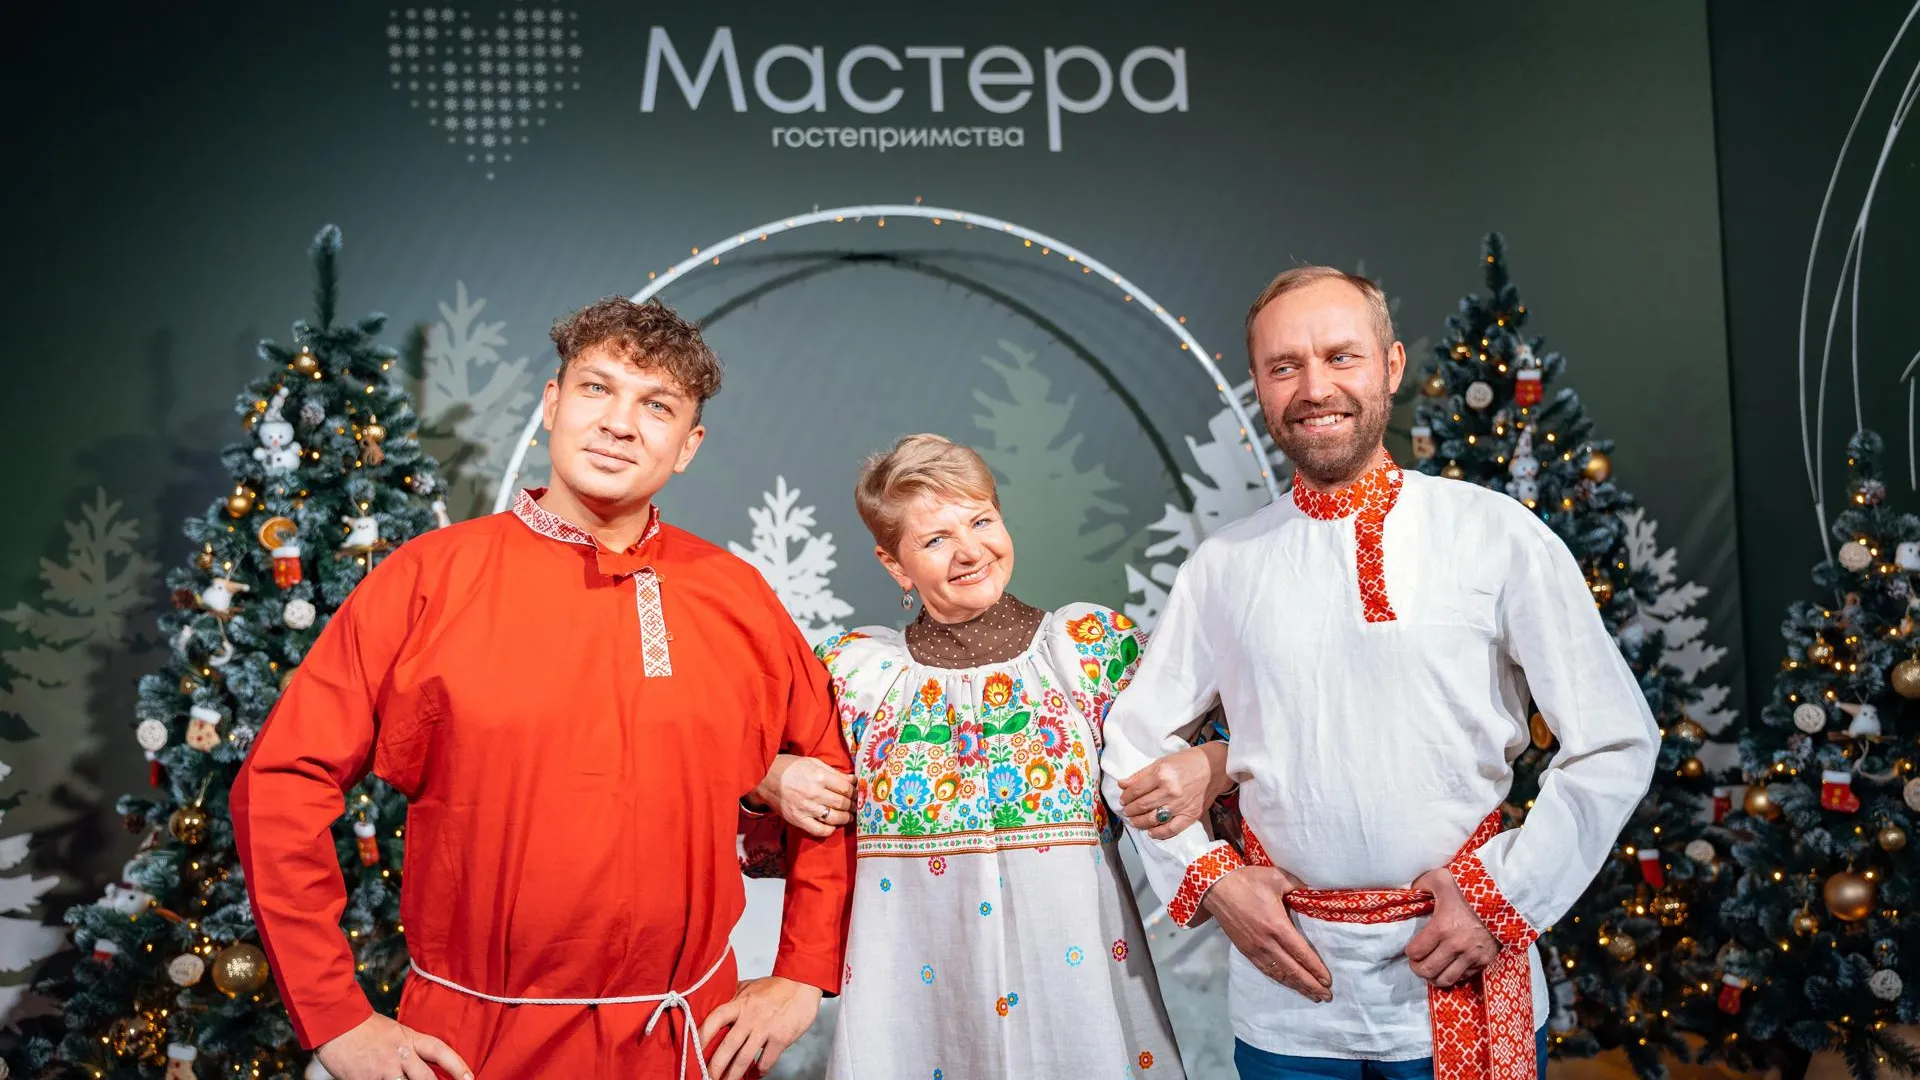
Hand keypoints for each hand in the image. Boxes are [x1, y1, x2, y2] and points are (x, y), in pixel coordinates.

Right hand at [316, 1013, 472, 1079]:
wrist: (335, 1023)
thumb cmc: (363, 1027)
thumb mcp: (393, 1031)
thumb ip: (408, 1046)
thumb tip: (422, 1062)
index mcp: (408, 1038)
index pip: (440, 1051)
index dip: (457, 1066)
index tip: (470, 1078)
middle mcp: (400, 1054)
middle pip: (427, 1078)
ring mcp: (383, 1069)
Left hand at [699, 976, 822, 1079]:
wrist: (802, 984)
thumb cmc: (775, 986)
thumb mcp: (749, 986)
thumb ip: (732, 997)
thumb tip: (712, 1004)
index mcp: (739, 1002)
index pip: (714, 1019)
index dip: (701, 1036)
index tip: (691, 1050)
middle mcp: (750, 1017)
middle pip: (727, 1046)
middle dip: (714, 1066)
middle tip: (706, 1077)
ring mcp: (765, 1029)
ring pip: (744, 1058)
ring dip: (733, 1075)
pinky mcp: (781, 1038)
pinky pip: (766, 1061)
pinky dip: (758, 1071)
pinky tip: (754, 1074)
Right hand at [752, 754, 853, 838]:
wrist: (765, 776)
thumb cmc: (790, 767)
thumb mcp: (813, 762)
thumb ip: (834, 772)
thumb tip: (853, 779)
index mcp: (820, 776)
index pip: (846, 788)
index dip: (854, 792)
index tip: (857, 794)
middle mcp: (815, 793)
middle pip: (842, 803)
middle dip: (852, 805)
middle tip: (855, 806)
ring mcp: (806, 808)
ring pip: (835, 818)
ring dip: (845, 818)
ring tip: (848, 816)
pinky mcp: (798, 820)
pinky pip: (819, 830)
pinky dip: (829, 830)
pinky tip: (832, 825)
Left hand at [1118, 742, 1230, 837]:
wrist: (1215, 767)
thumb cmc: (1187, 762)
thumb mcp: (1162, 762)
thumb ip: (1141, 775)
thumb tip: (1122, 784)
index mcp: (1162, 774)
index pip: (1136, 790)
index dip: (1126, 796)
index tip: (1123, 799)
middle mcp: (1171, 791)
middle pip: (1142, 806)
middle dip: (1130, 810)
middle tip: (1126, 811)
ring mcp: (1181, 805)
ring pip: (1153, 819)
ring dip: (1140, 822)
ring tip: (1134, 821)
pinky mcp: (1191, 815)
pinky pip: (1172, 829)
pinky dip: (1159, 833)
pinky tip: (1151, 832)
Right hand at [1203, 865, 1332, 1001]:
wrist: (1216, 887)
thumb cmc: (1248, 881)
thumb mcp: (1277, 878)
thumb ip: (1299, 886)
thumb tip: (1316, 891)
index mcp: (1277, 926)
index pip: (1301, 953)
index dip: (1316, 969)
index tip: (1328, 981)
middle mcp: (1266, 942)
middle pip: (1293, 970)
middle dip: (1310, 985)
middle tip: (1326, 996)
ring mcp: (1254, 948)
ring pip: (1279, 974)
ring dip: (1296, 986)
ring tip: (1311, 996)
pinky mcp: (1245, 950)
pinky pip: (1265, 970)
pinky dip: (1279, 980)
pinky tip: (1288, 984)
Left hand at [1406, 867, 1499, 987]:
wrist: (1505, 897)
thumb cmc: (1471, 888)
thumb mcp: (1441, 878)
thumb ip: (1421, 884)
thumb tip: (1410, 891)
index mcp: (1441, 927)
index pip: (1415, 952)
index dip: (1409, 952)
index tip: (1411, 948)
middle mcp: (1455, 945)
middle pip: (1427, 971)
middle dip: (1417, 968)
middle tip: (1417, 962)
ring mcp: (1472, 956)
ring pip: (1445, 980)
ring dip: (1434, 977)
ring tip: (1432, 968)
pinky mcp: (1485, 960)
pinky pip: (1464, 977)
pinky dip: (1453, 974)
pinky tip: (1450, 965)